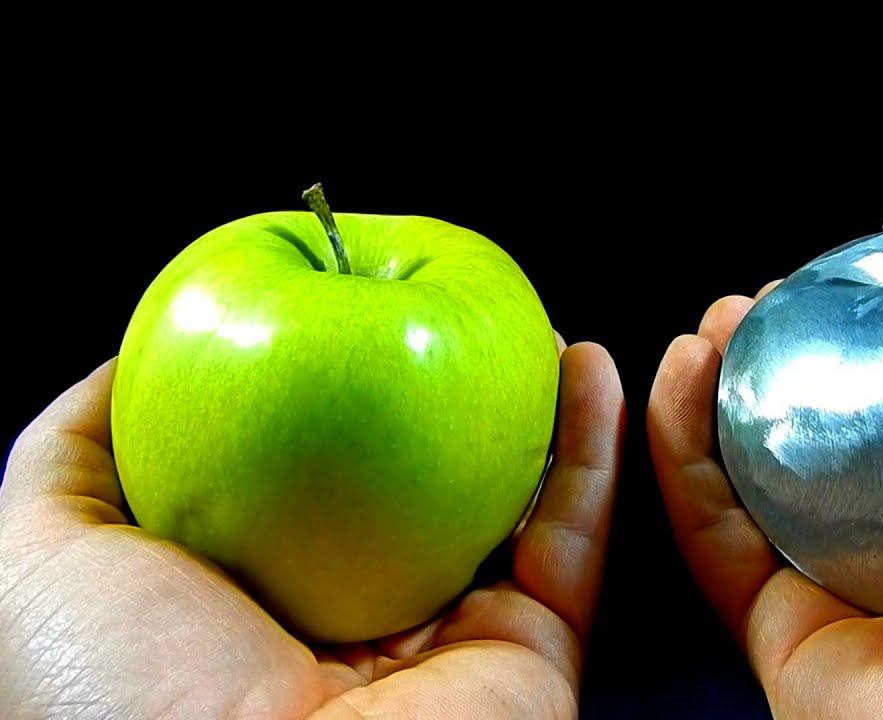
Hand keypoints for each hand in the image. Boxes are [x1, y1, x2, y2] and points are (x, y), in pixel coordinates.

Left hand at [0, 338, 623, 718]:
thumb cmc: (116, 696)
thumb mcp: (42, 552)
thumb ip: (76, 457)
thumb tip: (125, 368)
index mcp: (257, 599)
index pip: (314, 471)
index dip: (340, 383)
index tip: (355, 308)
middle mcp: (358, 619)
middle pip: (421, 479)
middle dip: (449, 389)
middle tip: (460, 312)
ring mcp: (451, 640)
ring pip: (513, 503)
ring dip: (535, 406)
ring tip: (533, 326)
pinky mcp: (532, 656)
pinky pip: (574, 538)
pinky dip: (593, 448)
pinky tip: (588, 367)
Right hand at [649, 281, 882, 718]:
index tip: (870, 276)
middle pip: (842, 443)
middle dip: (795, 357)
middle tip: (779, 295)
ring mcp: (864, 607)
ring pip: (763, 486)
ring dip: (723, 391)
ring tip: (722, 318)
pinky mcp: (797, 649)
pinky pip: (719, 545)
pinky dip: (681, 457)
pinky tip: (683, 374)